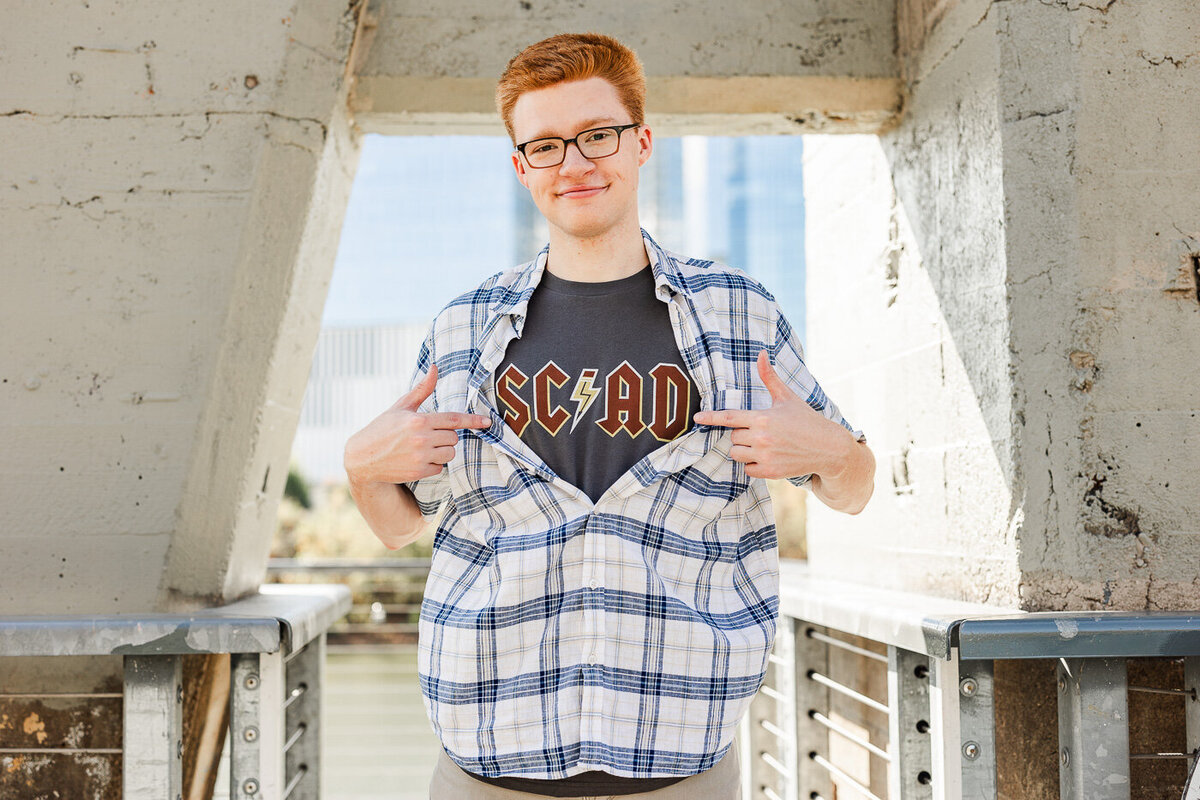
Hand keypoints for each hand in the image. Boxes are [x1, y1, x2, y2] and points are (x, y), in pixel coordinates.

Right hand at [344, 364, 491, 484]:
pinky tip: (417, 460)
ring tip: (423, 448)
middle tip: (429, 435)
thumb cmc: (383, 428)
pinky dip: (433, 464)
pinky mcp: (418, 472)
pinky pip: (440, 468)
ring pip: (449, 454)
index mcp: (418, 420)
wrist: (362, 457)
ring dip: (442, 451)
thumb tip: (435, 367)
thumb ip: (422, 389)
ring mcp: (420, 457)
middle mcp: (421, 439)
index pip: (453, 419)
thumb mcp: (401, 406)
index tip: (487, 422)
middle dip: (446, 436)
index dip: (472, 421)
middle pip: (453, 438)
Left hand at [692, 350, 850, 479]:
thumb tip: (761, 353)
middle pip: (732, 437)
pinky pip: (747, 469)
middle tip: (760, 431)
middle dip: (741, 434)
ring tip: (762, 444)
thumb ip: (769, 377)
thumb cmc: (806, 420)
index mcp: (763, 418)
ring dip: (743, 450)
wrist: (828, 447)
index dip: (711, 418)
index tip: (696, 418)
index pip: (729, 418)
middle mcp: (761, 438)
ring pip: (736, 453)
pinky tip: (767, 457)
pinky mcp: (770, 472)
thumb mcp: (787, 397)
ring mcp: (765, 456)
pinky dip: (753, 464)